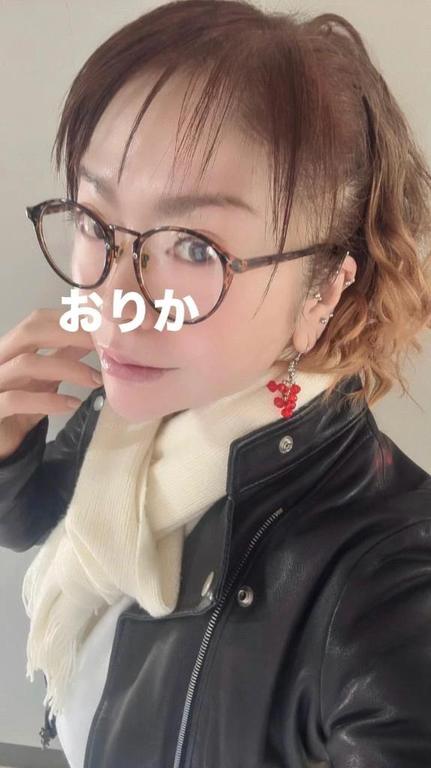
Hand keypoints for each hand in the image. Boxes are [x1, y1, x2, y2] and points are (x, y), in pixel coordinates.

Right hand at [0, 308, 101, 458]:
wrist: (0, 442)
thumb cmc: (20, 409)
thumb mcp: (44, 380)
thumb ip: (63, 358)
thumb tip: (93, 338)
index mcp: (12, 349)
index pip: (38, 320)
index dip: (69, 319)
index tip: (101, 327)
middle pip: (29, 332)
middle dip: (70, 334)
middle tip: (102, 345)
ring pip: (26, 364)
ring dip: (68, 369)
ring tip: (96, 380)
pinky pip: (17, 400)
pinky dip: (49, 401)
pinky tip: (72, 404)